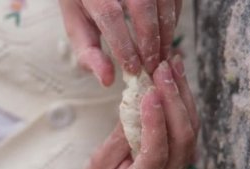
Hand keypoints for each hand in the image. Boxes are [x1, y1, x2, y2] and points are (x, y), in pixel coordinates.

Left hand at [58, 0, 181, 85]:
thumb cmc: (84, 2)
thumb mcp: (76, 25)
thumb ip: (89, 53)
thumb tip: (107, 79)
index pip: (110, 15)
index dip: (124, 45)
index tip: (133, 69)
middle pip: (142, 6)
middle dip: (150, 41)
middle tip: (151, 67)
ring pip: (163, 2)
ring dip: (165, 34)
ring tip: (160, 58)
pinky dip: (172, 20)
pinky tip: (165, 38)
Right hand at [80, 56, 198, 168]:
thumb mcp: (99, 164)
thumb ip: (120, 138)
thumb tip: (137, 103)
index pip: (156, 155)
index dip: (155, 124)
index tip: (149, 93)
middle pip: (181, 139)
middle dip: (173, 100)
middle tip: (163, 68)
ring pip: (190, 131)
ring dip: (182, 95)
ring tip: (174, 65)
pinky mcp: (181, 159)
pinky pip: (187, 128)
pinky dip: (183, 102)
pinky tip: (177, 80)